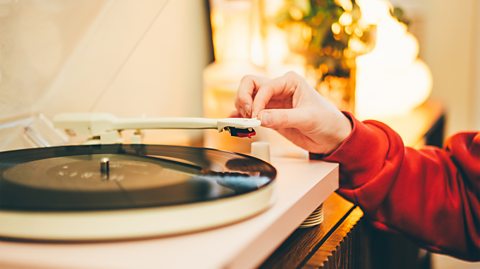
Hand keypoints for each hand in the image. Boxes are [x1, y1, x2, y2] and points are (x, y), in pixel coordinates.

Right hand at [235, 71, 351, 153]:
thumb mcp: (307, 119)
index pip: (264, 87)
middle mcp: (278, 88)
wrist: (332, 137)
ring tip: (245, 123)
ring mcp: (272, 102)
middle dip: (243, 98)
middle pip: (249, 84)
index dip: (256, 102)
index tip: (256, 117)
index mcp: (289, 81)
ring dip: (241, 108)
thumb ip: (283, 118)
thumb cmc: (327, 121)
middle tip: (246, 115)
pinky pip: (250, 112)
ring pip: (247, 97)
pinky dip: (241, 117)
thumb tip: (260, 118)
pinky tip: (235, 123)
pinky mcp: (269, 115)